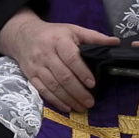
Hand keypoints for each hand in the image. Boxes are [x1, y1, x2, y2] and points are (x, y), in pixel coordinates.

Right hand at [0, 9, 115, 113]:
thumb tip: (115, 42)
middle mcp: (46, 54)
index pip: (71, 58)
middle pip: (62, 76)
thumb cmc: (53, 34)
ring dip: (68, 99)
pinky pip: (43, 90)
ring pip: (53, 86)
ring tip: (82, 107)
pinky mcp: (31, 75)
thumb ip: (94, 37)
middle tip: (90, 102)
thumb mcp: (73, 30)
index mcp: (59, 41)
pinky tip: (66, 107)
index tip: (92, 84)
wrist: (23, 35)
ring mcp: (37, 66)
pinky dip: (55, 101)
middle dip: (77, 91)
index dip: (82, 72)